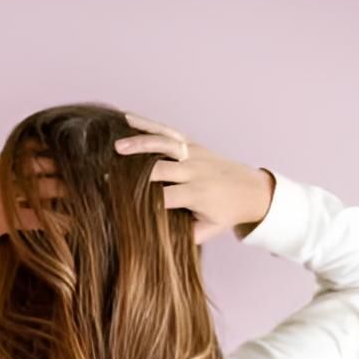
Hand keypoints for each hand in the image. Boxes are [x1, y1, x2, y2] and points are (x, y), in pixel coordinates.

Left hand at [0, 153, 67, 265]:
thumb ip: (5, 259)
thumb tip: (29, 269)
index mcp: (5, 219)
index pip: (42, 220)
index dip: (63, 223)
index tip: (76, 224)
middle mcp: (6, 194)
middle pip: (47, 189)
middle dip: (68, 192)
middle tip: (84, 194)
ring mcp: (2, 174)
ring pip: (39, 166)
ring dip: (60, 168)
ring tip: (77, 171)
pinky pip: (23, 152)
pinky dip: (41, 149)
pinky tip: (56, 149)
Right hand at [112, 112, 273, 244]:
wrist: (251, 189)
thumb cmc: (226, 213)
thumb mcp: (209, 230)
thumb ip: (184, 235)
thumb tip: (152, 241)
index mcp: (198, 194)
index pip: (165, 197)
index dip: (142, 200)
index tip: (119, 203)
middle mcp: (195, 171)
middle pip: (160, 169)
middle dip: (134, 172)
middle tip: (107, 175)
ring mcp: (193, 153)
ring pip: (164, 144)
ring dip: (140, 144)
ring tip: (116, 146)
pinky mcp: (191, 143)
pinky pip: (167, 131)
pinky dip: (147, 124)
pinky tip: (127, 118)